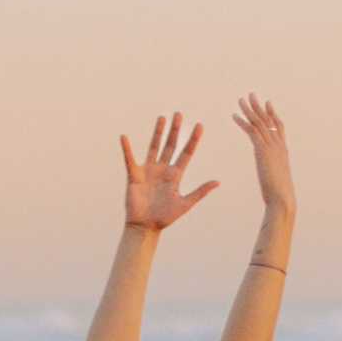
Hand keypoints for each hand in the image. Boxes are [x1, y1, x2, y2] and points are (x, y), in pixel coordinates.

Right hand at [119, 112, 217, 232]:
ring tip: (162, 118)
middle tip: (179, 114)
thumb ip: (200, 192)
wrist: (146, 226)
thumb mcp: (185, 204)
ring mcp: (149, 170)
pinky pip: (130, 159)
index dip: (193, 139)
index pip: (186, 153)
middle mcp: (163, 169)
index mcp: (175, 175)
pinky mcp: (135, 175)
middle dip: (175, 130)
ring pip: (154, 147)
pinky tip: (124, 138)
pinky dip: (127, 149)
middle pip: (171, 145)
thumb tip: (217, 182)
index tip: (200, 125)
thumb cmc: (165, 217)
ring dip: (158, 133)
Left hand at [233, 95, 292, 214]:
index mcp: (283, 151)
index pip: (278, 127)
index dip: (272, 114)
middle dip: (259, 107)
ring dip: (249, 110)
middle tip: (251, 95)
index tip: (267, 103)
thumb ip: (274, 171)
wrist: (282, 199)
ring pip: (259, 123)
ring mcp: (272, 147)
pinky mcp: (263, 151)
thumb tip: (272, 175)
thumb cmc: (280, 195)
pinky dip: (242, 122)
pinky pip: (252, 132)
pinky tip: (234, 116)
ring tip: (240, 100)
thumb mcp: (277, 179)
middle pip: (268, 121)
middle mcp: (278, 145)